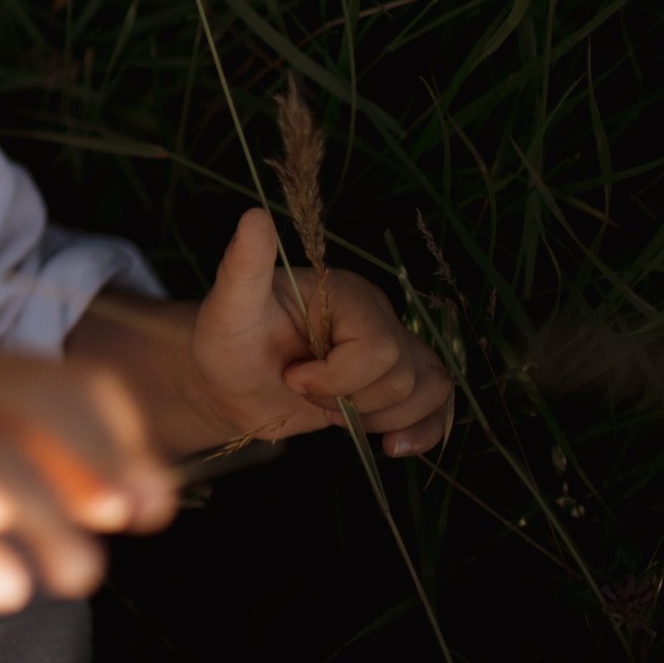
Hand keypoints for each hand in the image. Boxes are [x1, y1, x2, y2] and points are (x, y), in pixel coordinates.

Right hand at [0, 353, 174, 613]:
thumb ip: (54, 471)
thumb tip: (139, 501)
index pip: (71, 379)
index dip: (123, 439)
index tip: (150, 506)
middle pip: (34, 401)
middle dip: (96, 459)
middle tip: (124, 523)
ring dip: (48, 518)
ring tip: (79, 576)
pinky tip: (2, 590)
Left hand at [191, 207, 453, 456]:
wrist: (227, 381)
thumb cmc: (226, 340)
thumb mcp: (228, 307)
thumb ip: (243, 265)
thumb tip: (254, 216)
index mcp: (347, 293)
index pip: (378, 348)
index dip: (335, 378)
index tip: (291, 376)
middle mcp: (376, 317)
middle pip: (402, 375)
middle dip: (349, 400)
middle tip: (302, 389)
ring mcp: (389, 351)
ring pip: (429, 390)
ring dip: (379, 418)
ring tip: (331, 411)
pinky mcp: (392, 382)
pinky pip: (437, 404)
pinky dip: (423, 430)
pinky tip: (393, 446)